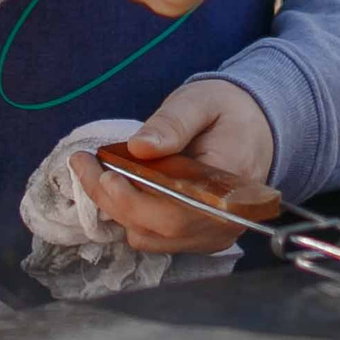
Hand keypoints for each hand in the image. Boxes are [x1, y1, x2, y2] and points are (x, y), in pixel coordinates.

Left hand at [71, 80, 275, 254]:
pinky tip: (117, 186)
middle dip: (113, 200)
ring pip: (151, 237)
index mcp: (231, 184)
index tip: (104, 173)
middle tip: (83, 165)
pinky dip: (129, 215)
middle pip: (159, 227)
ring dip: (116, 208)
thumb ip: (173, 122)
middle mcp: (224, 220)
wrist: (256, 128)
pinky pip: (155, 238)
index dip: (136, 199)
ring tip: (95, 171)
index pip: (179, 208)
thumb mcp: (201, 101)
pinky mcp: (199, 239)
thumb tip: (140, 146)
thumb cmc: (229, 112)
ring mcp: (212, 235)